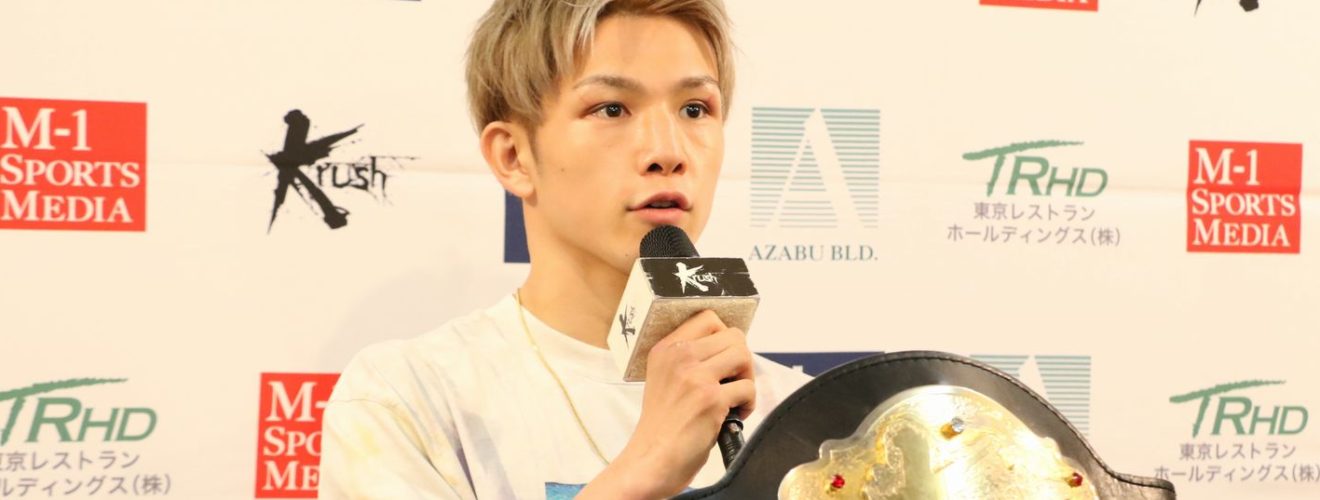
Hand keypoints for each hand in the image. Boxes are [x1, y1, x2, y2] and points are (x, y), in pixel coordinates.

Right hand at [579, 310, 754, 498]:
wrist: (651, 459)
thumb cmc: (662, 425)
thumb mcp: (663, 379)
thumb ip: (688, 360)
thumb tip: (729, 349)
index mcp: (665, 349)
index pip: (708, 318)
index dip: (725, 337)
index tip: (723, 359)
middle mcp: (678, 357)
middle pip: (733, 336)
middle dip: (741, 360)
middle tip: (733, 382)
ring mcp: (694, 377)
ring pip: (743, 355)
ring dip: (747, 378)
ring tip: (736, 396)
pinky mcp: (710, 400)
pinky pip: (747, 388)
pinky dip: (748, 403)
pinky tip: (735, 415)